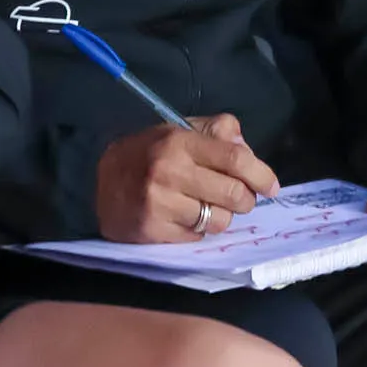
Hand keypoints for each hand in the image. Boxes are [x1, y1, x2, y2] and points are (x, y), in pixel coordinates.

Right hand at [95, 114, 279, 243]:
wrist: (93, 179)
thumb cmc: (147, 152)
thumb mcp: (180, 129)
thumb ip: (218, 132)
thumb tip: (248, 151)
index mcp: (180, 142)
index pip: (235, 160)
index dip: (261, 175)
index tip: (272, 187)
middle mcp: (169, 172)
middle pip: (233, 194)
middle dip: (246, 200)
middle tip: (242, 200)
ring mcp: (158, 204)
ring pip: (218, 221)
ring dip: (222, 217)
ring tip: (209, 207)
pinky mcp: (149, 230)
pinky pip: (195, 238)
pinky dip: (198, 231)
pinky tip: (186, 218)